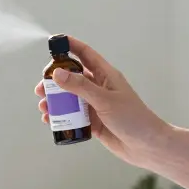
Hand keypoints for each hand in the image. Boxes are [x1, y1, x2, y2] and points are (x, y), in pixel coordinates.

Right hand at [38, 36, 168, 166]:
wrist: (147, 146)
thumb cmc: (132, 119)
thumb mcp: (104, 100)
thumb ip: (80, 86)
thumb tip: (57, 73)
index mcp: (105, 75)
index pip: (85, 54)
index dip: (70, 46)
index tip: (53, 42)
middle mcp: (99, 87)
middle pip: (72, 77)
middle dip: (54, 81)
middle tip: (41, 89)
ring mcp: (95, 105)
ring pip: (70, 98)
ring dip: (55, 101)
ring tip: (44, 107)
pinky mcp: (93, 121)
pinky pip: (72, 116)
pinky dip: (61, 117)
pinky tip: (51, 121)